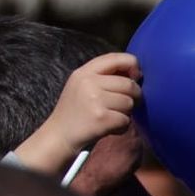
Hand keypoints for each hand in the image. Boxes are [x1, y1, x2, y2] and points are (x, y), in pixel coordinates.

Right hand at [13, 53, 141, 172]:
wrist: (58, 137)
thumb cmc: (75, 112)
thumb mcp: (81, 86)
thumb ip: (104, 76)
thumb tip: (136, 73)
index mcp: (84, 72)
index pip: (116, 58)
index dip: (132, 65)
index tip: (135, 77)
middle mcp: (88, 82)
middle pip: (128, 84)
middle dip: (133, 96)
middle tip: (123, 105)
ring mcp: (94, 100)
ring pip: (129, 103)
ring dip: (126, 113)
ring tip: (111, 117)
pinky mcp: (101, 118)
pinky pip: (126, 120)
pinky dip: (121, 127)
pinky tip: (109, 128)